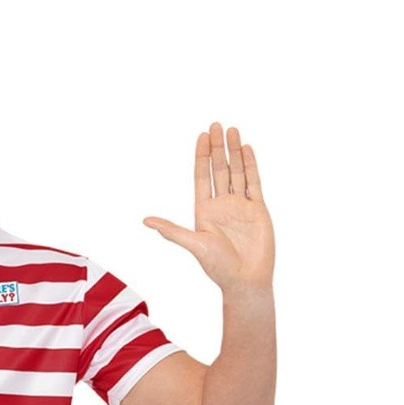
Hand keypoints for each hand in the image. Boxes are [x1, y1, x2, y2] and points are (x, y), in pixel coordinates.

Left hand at [143, 123, 273, 293]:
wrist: (246, 280)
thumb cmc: (218, 266)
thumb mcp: (194, 244)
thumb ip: (172, 230)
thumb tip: (146, 220)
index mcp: (204, 211)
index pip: (201, 177)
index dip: (202, 156)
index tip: (202, 136)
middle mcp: (222, 205)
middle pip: (219, 170)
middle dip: (217, 148)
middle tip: (216, 124)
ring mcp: (240, 206)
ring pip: (237, 172)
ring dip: (234, 151)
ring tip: (232, 130)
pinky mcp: (257, 209)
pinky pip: (254, 182)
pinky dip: (251, 166)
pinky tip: (247, 149)